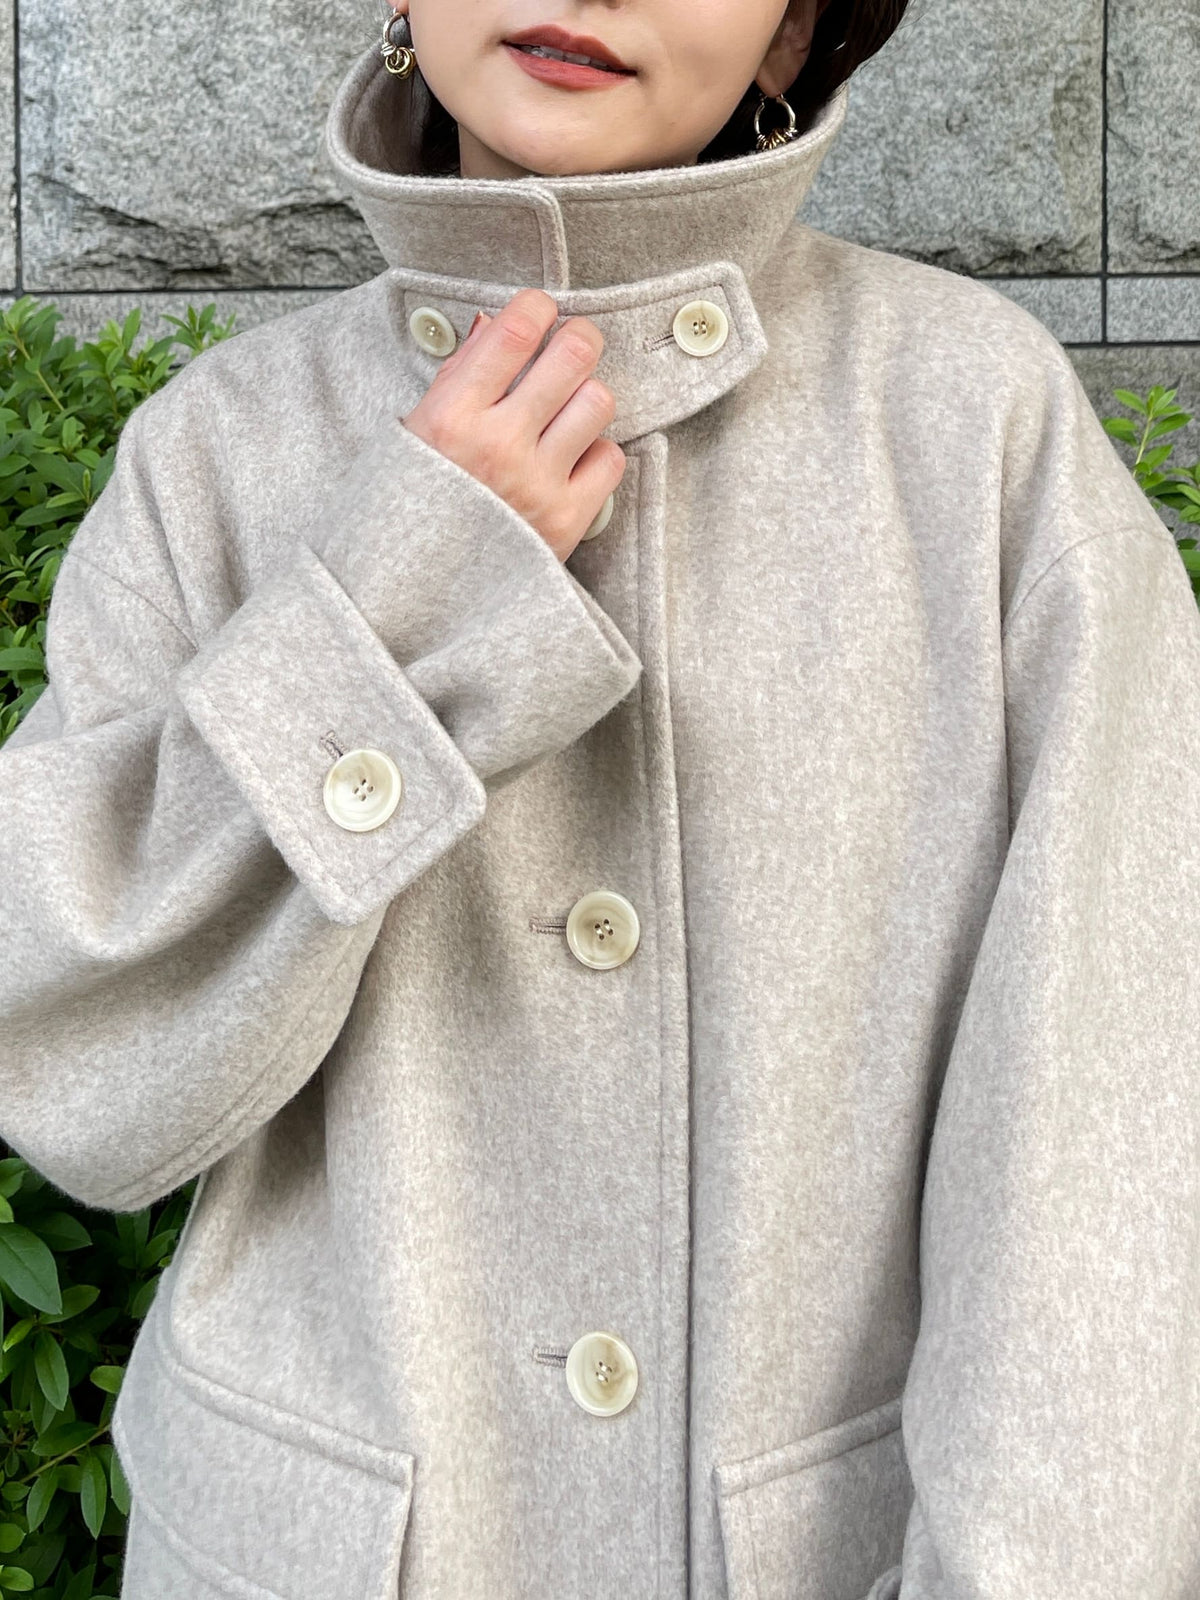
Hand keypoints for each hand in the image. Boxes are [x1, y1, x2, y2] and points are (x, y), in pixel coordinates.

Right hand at [401, 287, 625, 562]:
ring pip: (599, 401)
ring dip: (587, 398)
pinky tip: (570, 461)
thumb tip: (493, 324)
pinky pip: (610, 459)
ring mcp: (536, 484)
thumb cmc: (411, 507)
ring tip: (566, 412)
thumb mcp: (412, 435)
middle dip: (577, 341)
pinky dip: (596, 454)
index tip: (541, 310)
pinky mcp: (566, 520)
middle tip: (570, 350)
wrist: (413, 595)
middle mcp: (497, 445)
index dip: (538, 306)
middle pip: (573, 354)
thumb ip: (456, 379)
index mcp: (450, 416)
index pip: (514, 330)